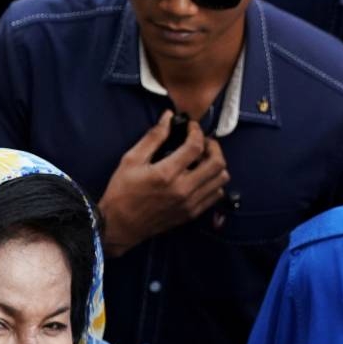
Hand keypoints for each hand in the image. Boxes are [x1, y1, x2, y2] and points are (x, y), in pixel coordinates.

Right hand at [98, 110, 229, 255]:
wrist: (120, 225)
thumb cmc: (122, 192)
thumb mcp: (131, 159)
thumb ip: (153, 137)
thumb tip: (168, 117)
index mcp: (167, 174)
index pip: (196, 146)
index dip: (197, 131)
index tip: (191, 127)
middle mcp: (183, 190)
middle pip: (217, 163)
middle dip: (213, 146)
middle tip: (202, 142)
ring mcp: (190, 204)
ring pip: (221, 180)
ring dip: (216, 164)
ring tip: (203, 159)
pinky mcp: (192, 213)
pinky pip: (216, 195)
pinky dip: (214, 182)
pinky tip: (201, 176)